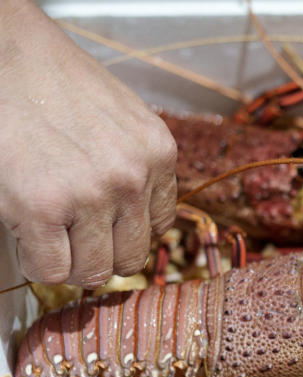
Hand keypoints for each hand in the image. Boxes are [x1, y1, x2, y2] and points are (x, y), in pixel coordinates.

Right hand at [0, 0, 176, 288]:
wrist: (6, 52)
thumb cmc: (55, 83)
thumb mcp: (122, 122)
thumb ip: (136, 166)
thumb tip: (132, 222)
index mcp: (158, 155)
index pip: (159, 226)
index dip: (126, 232)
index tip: (104, 228)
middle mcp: (132, 177)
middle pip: (131, 258)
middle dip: (101, 256)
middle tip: (74, 242)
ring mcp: (91, 195)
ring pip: (94, 270)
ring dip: (70, 263)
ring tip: (49, 238)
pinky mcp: (43, 207)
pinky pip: (52, 270)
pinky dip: (38, 264)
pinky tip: (28, 238)